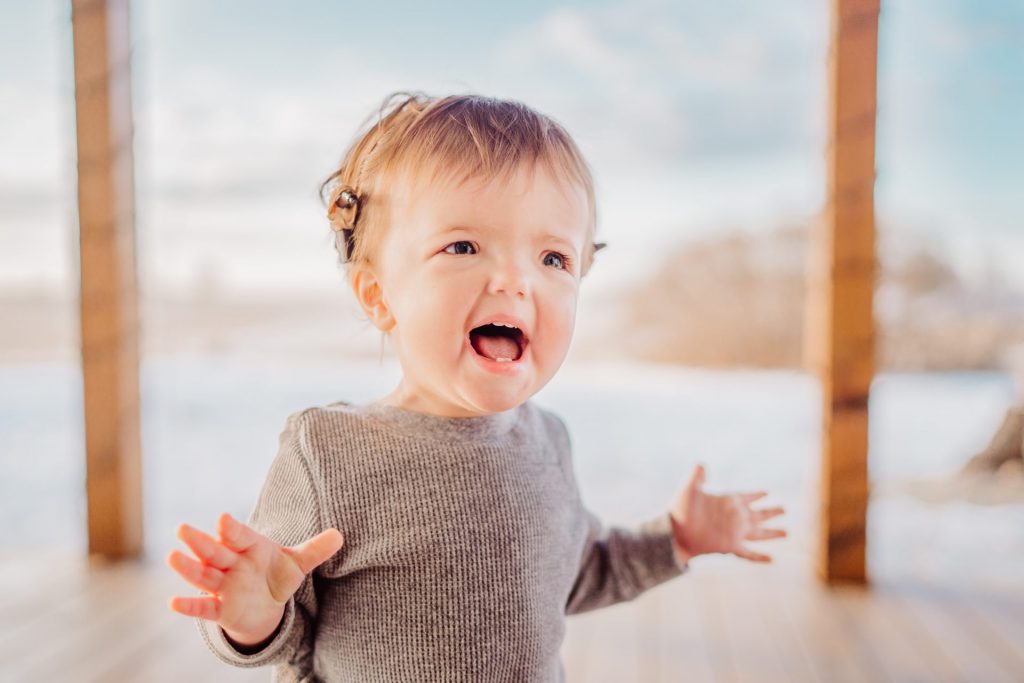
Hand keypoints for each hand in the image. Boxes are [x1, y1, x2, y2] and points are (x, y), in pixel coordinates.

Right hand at [166, 512, 343, 644]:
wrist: (265, 605)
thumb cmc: (276, 576)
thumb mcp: (296, 564)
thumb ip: (315, 550)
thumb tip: (340, 535)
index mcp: (250, 547)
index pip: (239, 535)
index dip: (231, 528)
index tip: (222, 519)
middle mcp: (233, 564)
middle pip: (215, 552)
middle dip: (200, 542)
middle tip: (182, 529)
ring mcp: (224, 586)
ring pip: (204, 576)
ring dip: (188, 569)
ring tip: (172, 557)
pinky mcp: (220, 608)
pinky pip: (203, 607)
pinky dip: (190, 606)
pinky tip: (174, 602)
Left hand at [669, 464, 785, 563]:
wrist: (672, 533)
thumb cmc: (679, 510)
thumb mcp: (688, 489)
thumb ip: (696, 477)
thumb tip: (701, 464)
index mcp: (727, 501)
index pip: (746, 496)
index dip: (757, 494)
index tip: (767, 491)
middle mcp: (734, 517)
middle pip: (758, 515)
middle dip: (772, 512)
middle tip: (785, 509)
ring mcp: (734, 532)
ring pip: (759, 533)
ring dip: (772, 533)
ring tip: (786, 532)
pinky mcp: (730, 546)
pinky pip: (749, 553)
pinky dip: (760, 557)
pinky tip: (772, 559)